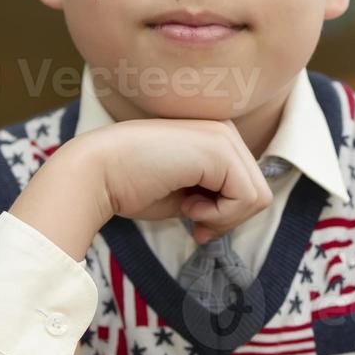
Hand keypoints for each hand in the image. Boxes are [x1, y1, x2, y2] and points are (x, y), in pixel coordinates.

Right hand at [10, 118, 273, 258]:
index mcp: (215, 138)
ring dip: (223, 218)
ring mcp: (224, 136)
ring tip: (189, 209)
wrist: (97, 173)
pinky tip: (188, 205)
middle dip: (227, 220)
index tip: (195, 224)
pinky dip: (219, 216)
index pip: (246, 187)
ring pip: (257, 198)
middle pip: (257, 193)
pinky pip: (247, 199)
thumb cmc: (131, 186)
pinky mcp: (220, 150)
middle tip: (193, 222)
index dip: (225, 215)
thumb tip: (237, 217)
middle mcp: (224, 131)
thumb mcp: (185, 193)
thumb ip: (213, 197)